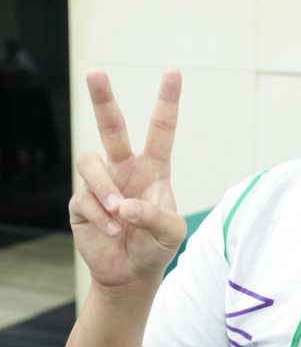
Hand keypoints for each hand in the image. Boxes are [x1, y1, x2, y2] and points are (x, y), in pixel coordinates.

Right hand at [69, 69, 186, 288]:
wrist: (131, 273)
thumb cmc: (156, 247)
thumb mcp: (172, 232)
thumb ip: (157, 215)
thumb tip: (125, 206)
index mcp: (153, 168)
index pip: (161, 129)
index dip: (167, 101)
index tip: (174, 72)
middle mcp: (124, 168)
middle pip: (110, 125)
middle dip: (102, 99)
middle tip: (95, 73)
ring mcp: (100, 183)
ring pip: (91, 162)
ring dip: (105, 188)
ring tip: (120, 215)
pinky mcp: (81, 202)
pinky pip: (85, 199)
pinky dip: (102, 218)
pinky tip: (113, 231)